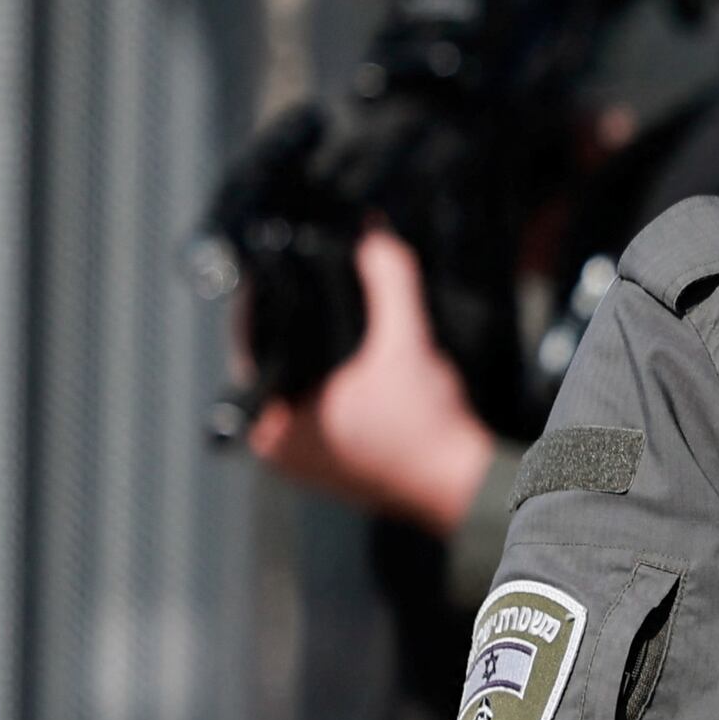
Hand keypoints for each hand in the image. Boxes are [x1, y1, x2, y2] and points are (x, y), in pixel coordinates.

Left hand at [244, 230, 499, 530]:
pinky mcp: (329, 467)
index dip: (264, 305)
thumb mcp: (406, 344)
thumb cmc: (429, 433)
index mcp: (274, 427)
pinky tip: (354, 368)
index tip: (277, 274)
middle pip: (273, 366)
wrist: (464, 484)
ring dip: (312, 359)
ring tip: (334, 327)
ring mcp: (303, 463)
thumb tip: (375, 235)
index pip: (253, 346)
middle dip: (293, 329)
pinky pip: (315, 412)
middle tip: (310, 292)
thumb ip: (389, 283)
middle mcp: (278, 450)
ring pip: (294, 389)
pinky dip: (329, 388)